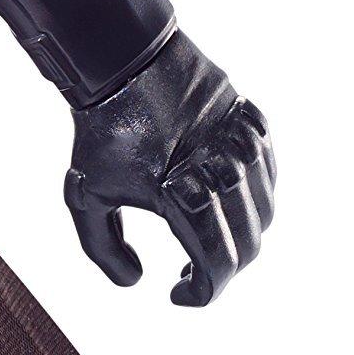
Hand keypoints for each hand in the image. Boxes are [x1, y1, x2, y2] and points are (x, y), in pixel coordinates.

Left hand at [65, 30, 276, 307]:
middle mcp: (223, 171)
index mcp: (183, 195)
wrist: (124, 61)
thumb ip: (103, 250)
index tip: (177, 294)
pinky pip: (269, 176)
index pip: (219, 266)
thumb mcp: (84, 197)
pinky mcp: (253, 125)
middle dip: (222, 269)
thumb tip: (137, 283)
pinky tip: (220, 201)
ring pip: (265, 212)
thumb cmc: (102, 132)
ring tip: (204, 236)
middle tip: (189, 273)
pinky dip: (252, 198)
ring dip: (240, 234)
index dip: (203, 293)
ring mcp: (243, 146)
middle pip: (248, 245)